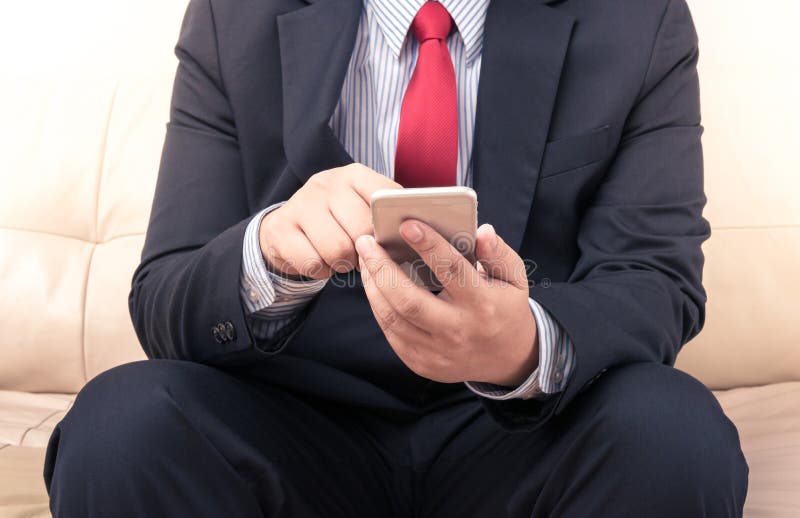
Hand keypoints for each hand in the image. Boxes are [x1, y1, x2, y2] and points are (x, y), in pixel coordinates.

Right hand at [259, 163, 399, 278]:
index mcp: (354, 175)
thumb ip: (387, 215)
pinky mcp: (281, 229)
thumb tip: (420, 232)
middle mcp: (326, 183)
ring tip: (343, 258)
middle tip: (365, 255)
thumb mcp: (362, 208)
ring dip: (344, 264)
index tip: (393, 240)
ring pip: (339, 250)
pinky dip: (322, 271)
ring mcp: (301, 204)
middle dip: (368, 252)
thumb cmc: (338, 221)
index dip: (392, 226)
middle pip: (363, 230)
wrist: (286, 228)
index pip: (385, 197)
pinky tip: (321, 260)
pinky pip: (314, 263)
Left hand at [355, 221, 537, 385]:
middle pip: (409, 299)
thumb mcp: (514, 278)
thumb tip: (482, 231)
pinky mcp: (421, 363)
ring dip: (372, 285)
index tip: (407, 224)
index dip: (429, 245)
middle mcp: (458, 331)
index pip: (452, 270)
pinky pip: (390, 332)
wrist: (508, 360)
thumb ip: (498, 252)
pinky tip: (374, 284)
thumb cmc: (506, 307)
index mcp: (483, 305)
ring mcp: (437, 352)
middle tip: (366, 241)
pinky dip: (378, 305)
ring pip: (392, 317)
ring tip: (365, 258)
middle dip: (381, 267)